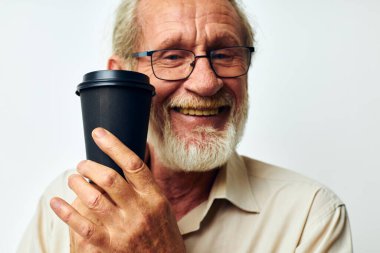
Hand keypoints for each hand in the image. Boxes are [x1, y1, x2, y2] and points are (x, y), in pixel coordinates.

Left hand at [50, 127, 185, 252]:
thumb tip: (125, 161)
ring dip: (78, 184)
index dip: (114, 145)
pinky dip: (65, 211)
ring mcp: (123, 229)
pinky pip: (82, 225)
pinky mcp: (108, 246)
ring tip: (73, 179)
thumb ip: (145, 187)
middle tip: (82, 164)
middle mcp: (139, 210)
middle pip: (109, 178)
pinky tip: (57, 202)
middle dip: (90, 166)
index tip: (99, 133)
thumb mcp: (162, 206)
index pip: (133, 164)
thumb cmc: (163, 234)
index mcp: (154, 197)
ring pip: (93, 198)